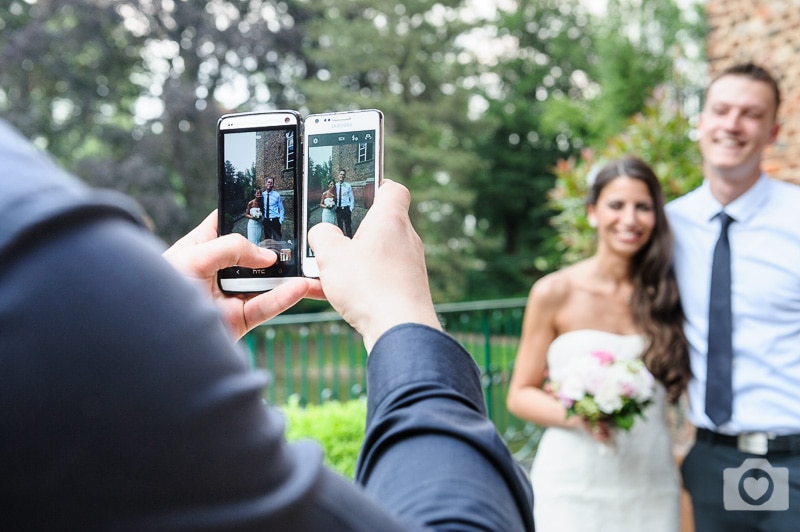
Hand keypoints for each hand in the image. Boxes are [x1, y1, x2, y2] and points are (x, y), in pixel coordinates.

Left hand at [163, 211, 323, 338]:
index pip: (228, 225)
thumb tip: (267, 256)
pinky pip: (266, 307)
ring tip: (308, 265)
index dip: (248, 215)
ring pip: (265, 282)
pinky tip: (299, 287)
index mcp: (201, 247)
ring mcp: (230, 295)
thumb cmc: (159, 291)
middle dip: (276, 248)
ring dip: (287, 275)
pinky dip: (284, 298)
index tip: (272, 206)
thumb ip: (231, 248)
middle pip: (254, 254)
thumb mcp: (193, 257)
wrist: (152, 340)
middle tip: (300, 239)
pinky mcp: (239, 319)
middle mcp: (218, 270)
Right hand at [308, 180, 440, 351]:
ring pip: (374, 255)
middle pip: (379, 225)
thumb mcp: (331, 255)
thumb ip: (321, 236)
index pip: (392, 189)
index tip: (356, 193)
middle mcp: (405, 239)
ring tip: (323, 271)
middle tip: (329, 238)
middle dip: (351, 231)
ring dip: (350, 261)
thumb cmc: (370, 287)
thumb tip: (322, 232)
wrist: (399, 330)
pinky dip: (355, 284)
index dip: (375, 186)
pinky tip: (328, 295)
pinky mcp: (405, 290)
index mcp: (390, 219)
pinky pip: (375, 279)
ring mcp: (408, 266)